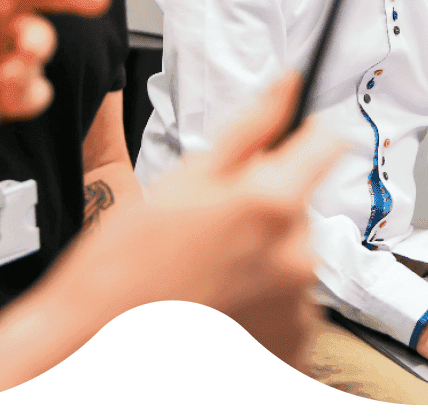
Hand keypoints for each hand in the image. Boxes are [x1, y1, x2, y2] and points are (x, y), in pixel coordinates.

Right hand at [0, 73, 345, 400]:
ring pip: (294, 247)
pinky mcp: (292, 344)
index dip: (302, 134)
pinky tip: (220, 294)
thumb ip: (249, 126)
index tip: (280, 141)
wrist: (99, 341)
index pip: (329, 143)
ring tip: (209, 261)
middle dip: (266, 198)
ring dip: (264, 247)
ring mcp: (298, 307)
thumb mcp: (184, 175)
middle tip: (211, 216)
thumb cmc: (129, 261)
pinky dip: (263, 291)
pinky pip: (292, 297)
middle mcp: (297, 257)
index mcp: (271, 204)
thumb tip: (288, 84)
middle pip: (303, 199)